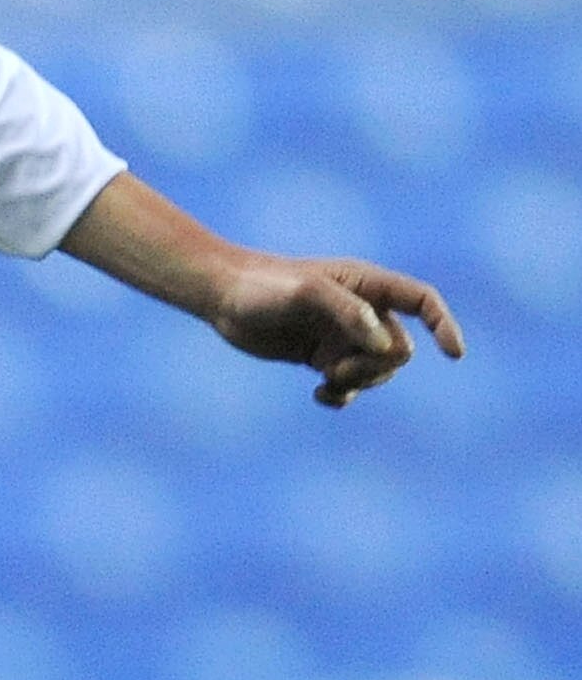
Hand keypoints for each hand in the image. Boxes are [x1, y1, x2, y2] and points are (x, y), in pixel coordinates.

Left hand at [212, 254, 465, 409]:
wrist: (225, 298)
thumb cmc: (264, 288)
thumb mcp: (306, 294)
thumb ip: (348, 314)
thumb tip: (382, 345)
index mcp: (368, 284)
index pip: (422, 301)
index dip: (443, 325)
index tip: (454, 355)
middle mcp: (362, 310)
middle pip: (399, 350)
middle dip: (376, 367)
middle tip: (338, 369)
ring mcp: (343, 335)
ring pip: (378, 371)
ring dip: (359, 383)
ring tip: (325, 380)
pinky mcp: (322, 357)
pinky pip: (350, 385)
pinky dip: (341, 394)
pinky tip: (319, 395)